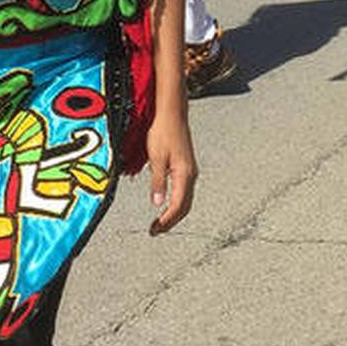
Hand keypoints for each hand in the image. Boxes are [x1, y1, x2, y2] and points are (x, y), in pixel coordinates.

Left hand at [147, 112, 196, 234]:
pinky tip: (166, 204)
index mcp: (184, 174)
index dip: (167, 220)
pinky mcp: (187, 167)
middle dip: (171, 221)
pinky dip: (176, 203)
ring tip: (159, 222)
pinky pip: (184, 192)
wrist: (172, 114)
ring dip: (173, 213)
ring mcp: (190, 171)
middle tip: (155, 231)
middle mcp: (191, 175)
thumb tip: (157, 203)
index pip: (178, 205)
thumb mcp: (156, 158)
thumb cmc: (163, 132)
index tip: (155, 229)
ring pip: (186, 200)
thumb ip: (158, 181)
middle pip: (184, 207)